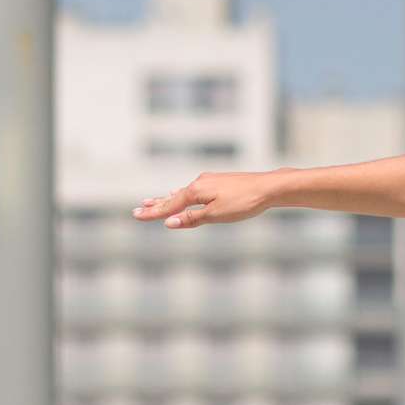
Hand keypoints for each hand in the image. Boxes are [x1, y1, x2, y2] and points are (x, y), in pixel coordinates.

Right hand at [133, 172, 272, 229]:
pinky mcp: (219, 183)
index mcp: (196, 190)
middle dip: (156, 205)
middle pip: (173, 197)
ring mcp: (209, 181)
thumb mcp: (216, 215)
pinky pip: (194, 190)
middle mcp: (199, 182)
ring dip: (167, 199)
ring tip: (152, 201)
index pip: (169, 205)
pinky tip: (181, 194)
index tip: (136, 215)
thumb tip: (169, 223)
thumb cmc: (244, 202)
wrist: (269, 187)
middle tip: (137, 209)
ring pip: (183, 192)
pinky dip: (183, 195)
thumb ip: (192, 219)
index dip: (153, 212)